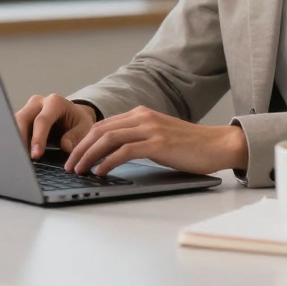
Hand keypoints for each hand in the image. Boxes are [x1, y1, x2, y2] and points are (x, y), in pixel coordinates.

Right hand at [15, 94, 97, 158]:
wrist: (73, 116)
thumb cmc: (78, 122)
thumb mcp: (85, 128)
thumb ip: (77, 136)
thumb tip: (65, 146)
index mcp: (55, 102)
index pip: (42, 120)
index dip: (38, 138)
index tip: (36, 155)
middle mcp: (38, 102)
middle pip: (22, 119)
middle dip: (20, 139)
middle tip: (22, 159)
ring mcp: (28, 109)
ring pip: (14, 123)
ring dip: (14, 141)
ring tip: (18, 159)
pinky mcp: (22, 118)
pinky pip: (14, 129)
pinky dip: (14, 142)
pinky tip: (17, 155)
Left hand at [64, 106, 247, 176]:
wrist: (217, 144)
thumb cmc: (189, 146)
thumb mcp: (158, 136)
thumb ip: (138, 138)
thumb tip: (112, 154)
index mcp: (140, 114)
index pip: (103, 125)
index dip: (84, 141)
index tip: (73, 156)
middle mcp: (142, 117)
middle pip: (100, 130)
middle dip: (80, 148)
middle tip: (69, 165)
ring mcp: (150, 129)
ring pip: (108, 139)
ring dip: (89, 155)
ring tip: (79, 170)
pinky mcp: (157, 143)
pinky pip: (124, 151)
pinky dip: (108, 161)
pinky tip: (100, 171)